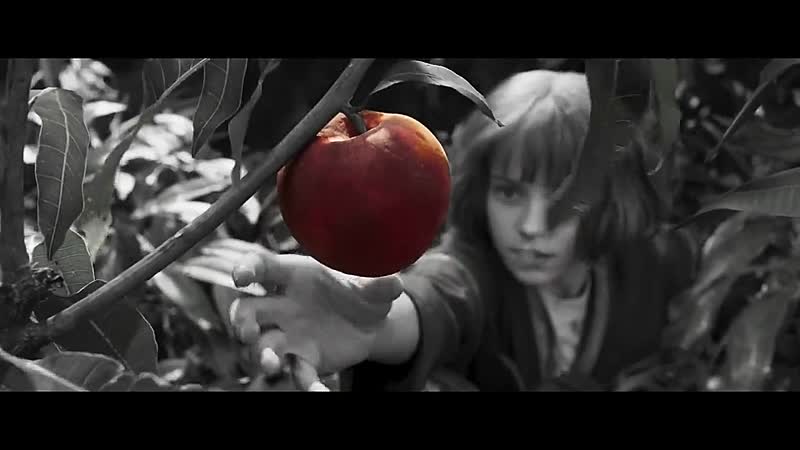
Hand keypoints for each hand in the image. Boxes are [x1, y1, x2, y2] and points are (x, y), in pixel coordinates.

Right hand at [221, 240, 403, 390]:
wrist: (371, 322)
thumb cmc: (360, 290)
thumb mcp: (372, 284)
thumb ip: (377, 283)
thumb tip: (392, 283)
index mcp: (293, 274)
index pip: (263, 267)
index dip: (247, 268)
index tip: (241, 276)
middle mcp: (282, 305)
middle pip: (248, 311)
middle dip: (242, 322)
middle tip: (248, 333)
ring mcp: (289, 334)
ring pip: (263, 346)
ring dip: (261, 356)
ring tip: (270, 366)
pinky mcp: (304, 359)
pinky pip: (299, 373)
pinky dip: (307, 385)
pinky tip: (320, 393)